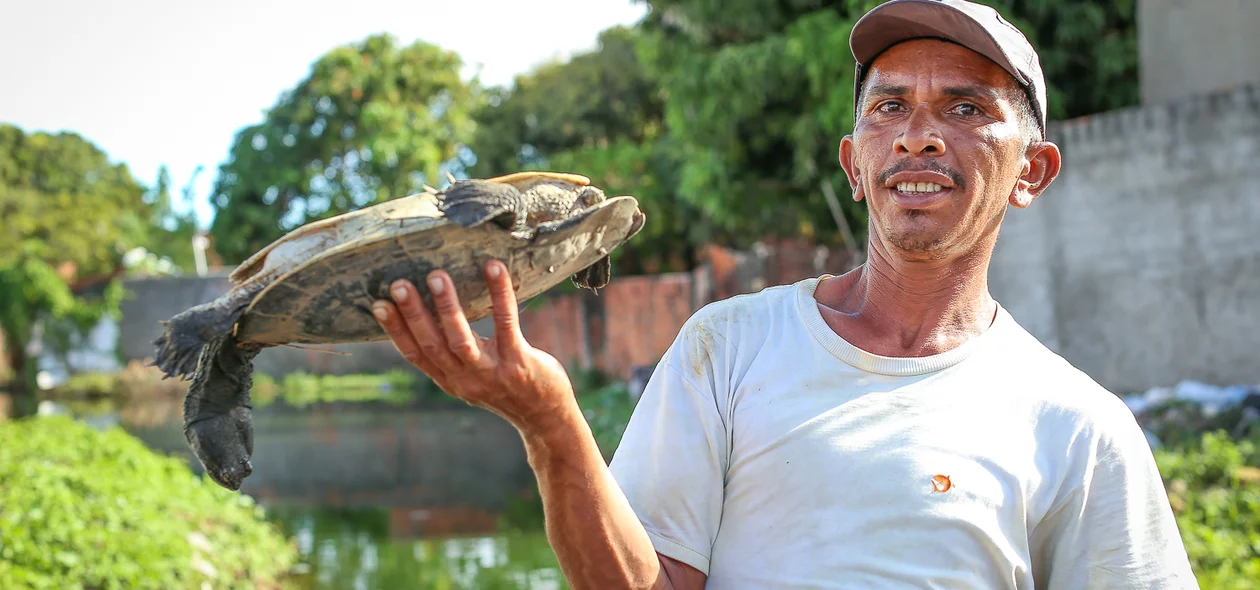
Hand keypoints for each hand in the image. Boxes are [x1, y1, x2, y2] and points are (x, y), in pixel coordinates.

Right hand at [370, 259, 578, 433]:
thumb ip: (451, 355)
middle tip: (399, 284)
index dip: (395, 331)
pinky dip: (499, 294)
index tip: (377, 305)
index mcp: (449, 379)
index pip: (415, 355)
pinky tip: (494, 268)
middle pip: (432, 345)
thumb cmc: (507, 387)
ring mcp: (492, 371)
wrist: (545, 417)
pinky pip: (506, 323)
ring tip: (437, 276)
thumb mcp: (471, 377)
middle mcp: (465, 378)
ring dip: (447, 307)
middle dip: (414, 314)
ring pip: (461, 339)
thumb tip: (429, 315)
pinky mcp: (518, 361)